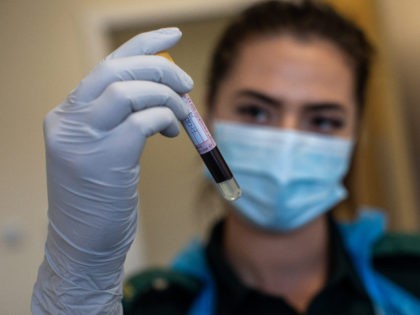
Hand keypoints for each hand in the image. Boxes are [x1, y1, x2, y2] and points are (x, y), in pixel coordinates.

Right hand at [32, 27, 192, 313]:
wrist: (83, 246)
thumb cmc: (99, 199)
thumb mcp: (102, 150)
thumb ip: (121, 118)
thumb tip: (163, 92)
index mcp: (67, 115)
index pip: (106, 65)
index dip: (143, 45)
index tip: (172, 36)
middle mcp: (68, 121)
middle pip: (117, 70)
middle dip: (161, 70)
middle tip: (186, 84)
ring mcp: (82, 139)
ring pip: (129, 90)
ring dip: (166, 97)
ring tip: (181, 116)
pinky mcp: (104, 158)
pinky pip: (144, 120)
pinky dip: (166, 119)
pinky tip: (172, 132)